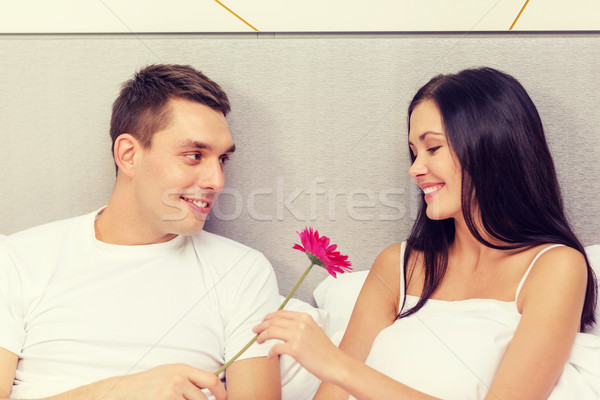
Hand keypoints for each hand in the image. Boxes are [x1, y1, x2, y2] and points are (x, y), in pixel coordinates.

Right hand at [101, 363, 226, 399]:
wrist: (120, 392)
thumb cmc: (146, 385)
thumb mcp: (168, 374)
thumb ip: (188, 379)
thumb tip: (210, 389)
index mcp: (181, 369)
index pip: (211, 380)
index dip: (221, 392)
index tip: (224, 399)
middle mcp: (178, 379)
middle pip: (203, 399)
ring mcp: (170, 393)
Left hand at [253, 310, 340, 382]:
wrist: (335, 363)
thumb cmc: (324, 350)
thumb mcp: (313, 330)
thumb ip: (299, 325)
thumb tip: (282, 326)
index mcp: (304, 317)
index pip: (281, 313)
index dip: (268, 317)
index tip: (262, 322)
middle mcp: (301, 323)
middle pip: (274, 321)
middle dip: (261, 325)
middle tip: (255, 331)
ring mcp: (298, 335)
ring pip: (272, 331)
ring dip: (262, 336)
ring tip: (258, 341)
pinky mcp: (295, 349)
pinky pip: (275, 348)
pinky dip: (270, 352)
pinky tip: (269, 355)